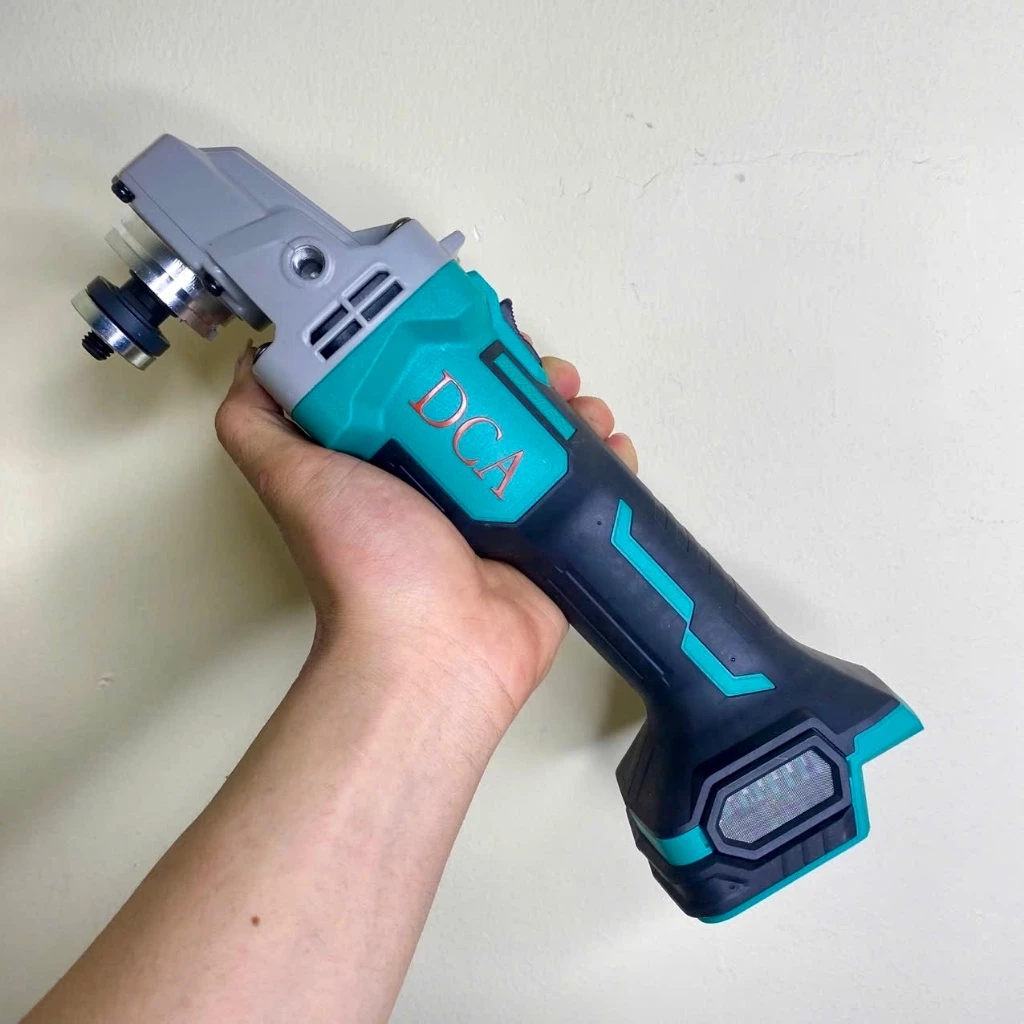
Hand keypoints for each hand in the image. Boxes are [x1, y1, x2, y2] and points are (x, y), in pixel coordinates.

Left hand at [215, 345, 637, 727]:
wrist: (432, 649)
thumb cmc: (365, 563)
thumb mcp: (292, 478)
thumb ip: (259, 424)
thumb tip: (256, 360)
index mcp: (399, 462)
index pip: (438, 385)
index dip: (464, 351)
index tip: (486, 331)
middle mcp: (453, 482)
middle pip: (504, 407)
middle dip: (532, 377)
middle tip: (550, 371)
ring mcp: (508, 512)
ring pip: (551, 441)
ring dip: (576, 411)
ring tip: (588, 406)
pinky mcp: (550, 541)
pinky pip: (588, 489)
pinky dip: (609, 460)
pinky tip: (616, 442)